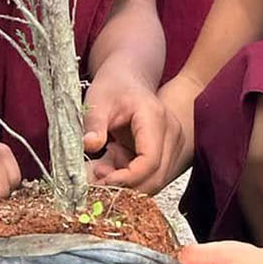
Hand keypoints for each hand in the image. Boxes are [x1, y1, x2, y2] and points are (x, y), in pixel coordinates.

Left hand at [83, 70, 182, 192]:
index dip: (127, 178)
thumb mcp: (97, 102)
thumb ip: (94, 125)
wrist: (128, 78)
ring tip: (103, 162)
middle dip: (125, 185)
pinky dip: (129, 176)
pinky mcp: (167, 152)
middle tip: (97, 176)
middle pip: (156, 176)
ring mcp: (172, 144)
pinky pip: (151, 175)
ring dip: (126, 182)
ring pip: (154, 180)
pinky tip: (113, 159)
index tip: (102, 181)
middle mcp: (171, 133)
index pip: (150, 161)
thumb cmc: (113, 87)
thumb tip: (90, 145)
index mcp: (155, 118)